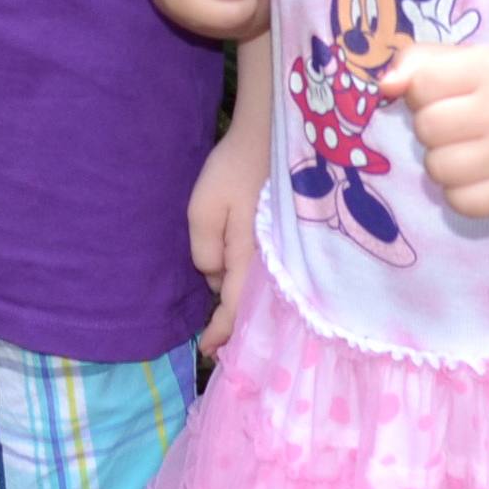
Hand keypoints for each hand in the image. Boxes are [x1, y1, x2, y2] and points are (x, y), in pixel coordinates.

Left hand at [185, 126, 267, 355]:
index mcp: (250, 260)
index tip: (205, 351)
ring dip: (245, 308)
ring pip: (261, 294)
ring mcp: (282, 252)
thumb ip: (205, 251)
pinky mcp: (283, 239)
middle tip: (217, 348)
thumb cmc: (235, 171)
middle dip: (237, 329)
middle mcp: (272, 264)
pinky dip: (253, 288)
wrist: (273, 137)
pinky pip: (266, 275)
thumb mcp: (204, 210)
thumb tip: (212, 278)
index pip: (235, 310)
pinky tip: (241, 287)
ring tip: (227, 323)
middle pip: (254, 308)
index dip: (220, 333)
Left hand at [386, 45, 488, 220]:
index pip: (421, 84)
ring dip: (441, 161)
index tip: (443, 96)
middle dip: (431, 128)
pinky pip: (458, 202)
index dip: (421, 93)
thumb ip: (417, 61)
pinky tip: (477, 175)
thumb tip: (385, 86)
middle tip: (456, 126)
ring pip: (437, 168)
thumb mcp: (462, 60)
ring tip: (465, 150)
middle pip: (426, 127)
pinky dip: (458, 192)